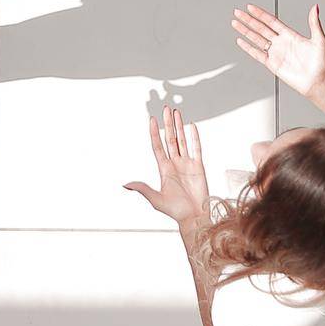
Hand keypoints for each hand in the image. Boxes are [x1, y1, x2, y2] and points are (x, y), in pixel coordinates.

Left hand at [124, 106, 209, 225]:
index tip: (151, 119)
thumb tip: (125, 184)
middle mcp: (175, 163)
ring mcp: (187, 163)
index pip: (157, 146)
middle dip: (167, 123)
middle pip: (170, 138)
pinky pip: (196, 148)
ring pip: (182, 140)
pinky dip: (194, 137)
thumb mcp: (156, 200)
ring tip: (176, 112)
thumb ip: (143, 189)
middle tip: (166, 108)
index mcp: (164, 169)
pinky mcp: (198, 166)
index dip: (154, 133)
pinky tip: (192, 125)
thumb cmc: (175, 211)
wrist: (193, 217)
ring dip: (179, 126)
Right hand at [232, 2, 324, 99]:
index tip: (251, 7)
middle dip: (248, 19)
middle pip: (260, 28)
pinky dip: (248, 48)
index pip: (271, 21)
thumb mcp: (319, 40)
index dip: (260, 14)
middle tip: (238, 12)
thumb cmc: (320, 63)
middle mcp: (280, 43)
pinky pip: (257, 54)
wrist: (316, 82)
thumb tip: (315, 7)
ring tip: (235, 23)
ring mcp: (275, 53)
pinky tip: (240, 41)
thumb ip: (314, 23)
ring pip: (256, 39)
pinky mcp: (272, 64)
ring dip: (245, 31)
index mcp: (290, 35)